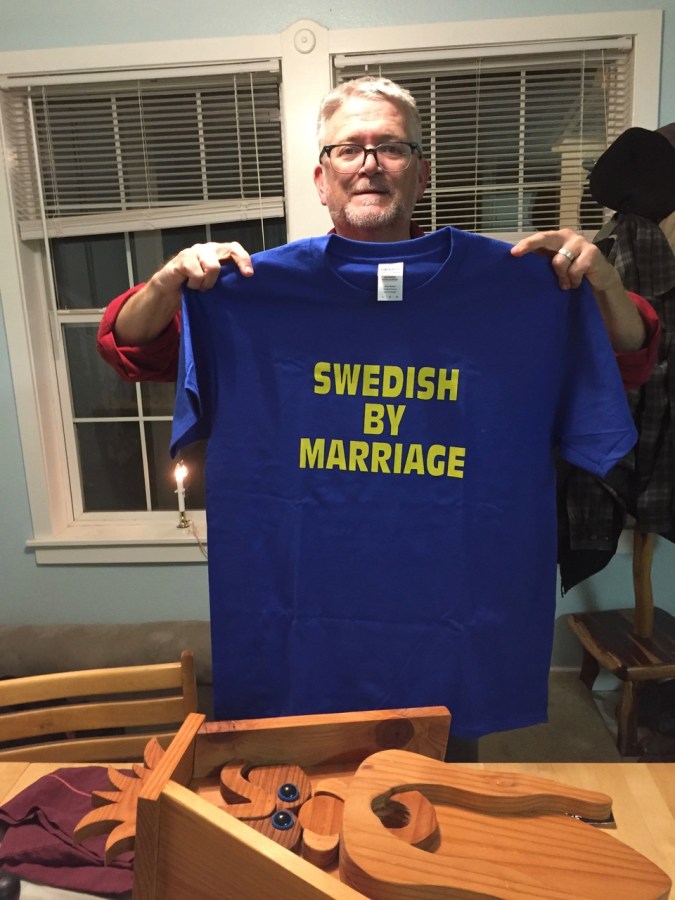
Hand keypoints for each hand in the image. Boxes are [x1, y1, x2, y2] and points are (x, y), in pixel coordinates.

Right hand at [114, 242, 253, 345]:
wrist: (169, 290)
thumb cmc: (195, 286)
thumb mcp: (214, 283)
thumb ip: (227, 279)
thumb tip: (245, 286)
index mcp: (219, 253)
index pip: (235, 249)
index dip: (244, 259)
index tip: (249, 274)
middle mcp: (209, 249)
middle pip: (230, 249)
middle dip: (239, 264)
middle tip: (241, 278)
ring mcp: (196, 251)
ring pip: (213, 267)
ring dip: (209, 283)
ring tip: (202, 288)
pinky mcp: (183, 258)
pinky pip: (197, 274)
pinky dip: (195, 284)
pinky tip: (190, 286)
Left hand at [511, 227, 644, 351]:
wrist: (599, 277)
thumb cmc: (573, 270)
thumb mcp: (555, 266)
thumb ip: (543, 262)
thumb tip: (519, 265)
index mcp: (556, 238)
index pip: (539, 238)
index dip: (526, 244)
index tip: (513, 253)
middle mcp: (566, 236)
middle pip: (545, 238)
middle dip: (529, 244)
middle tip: (516, 254)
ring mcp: (580, 242)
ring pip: (560, 261)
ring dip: (561, 277)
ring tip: (566, 284)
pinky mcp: (592, 252)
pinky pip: (575, 270)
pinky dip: (574, 280)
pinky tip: (577, 282)